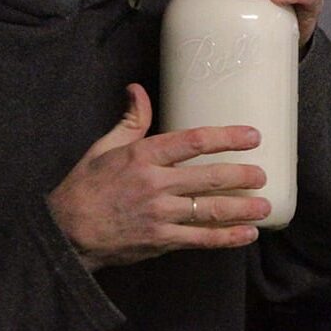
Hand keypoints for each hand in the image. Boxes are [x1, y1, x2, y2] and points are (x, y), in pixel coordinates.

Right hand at [46, 84, 269, 270]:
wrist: (66, 233)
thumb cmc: (86, 187)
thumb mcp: (104, 148)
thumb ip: (130, 121)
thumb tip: (138, 89)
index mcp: (143, 156)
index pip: (193, 141)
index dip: (227, 137)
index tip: (252, 136)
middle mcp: (155, 184)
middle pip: (209, 177)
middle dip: (242, 176)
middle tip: (262, 175)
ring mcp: (160, 215)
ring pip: (210, 209)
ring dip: (242, 208)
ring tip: (264, 206)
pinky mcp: (161, 241)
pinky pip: (201, 239)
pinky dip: (227, 237)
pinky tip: (247, 234)